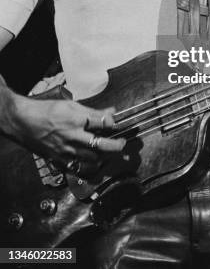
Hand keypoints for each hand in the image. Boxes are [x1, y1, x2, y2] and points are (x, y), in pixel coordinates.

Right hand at [7, 94, 125, 175]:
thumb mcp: (71, 105)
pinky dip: (89, 168)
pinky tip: (94, 164)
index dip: (113, 123)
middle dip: (116, 146)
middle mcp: (72, 137)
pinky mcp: (59, 160)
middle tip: (122, 144)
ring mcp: (66, 151)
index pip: (103, 123)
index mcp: (76, 119)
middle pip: (101, 145)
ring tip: (109, 153)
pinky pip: (78, 169)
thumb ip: (93, 111)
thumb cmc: (46, 111)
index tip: (117, 124)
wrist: (23, 122)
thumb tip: (111, 111)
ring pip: (92, 160)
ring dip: (104, 157)